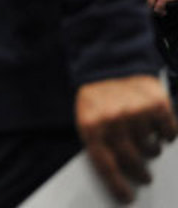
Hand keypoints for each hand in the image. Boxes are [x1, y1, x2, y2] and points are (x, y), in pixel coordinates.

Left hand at [75, 74, 177, 202]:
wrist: (109, 63)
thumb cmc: (98, 98)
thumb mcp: (88, 119)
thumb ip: (100, 145)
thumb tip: (118, 176)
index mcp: (92, 126)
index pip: (106, 165)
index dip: (117, 185)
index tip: (127, 197)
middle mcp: (114, 120)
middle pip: (134, 161)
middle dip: (140, 172)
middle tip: (144, 175)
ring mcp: (136, 112)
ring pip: (152, 149)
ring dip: (150, 147)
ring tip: (143, 137)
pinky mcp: (157, 105)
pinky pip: (169, 134)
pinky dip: (165, 133)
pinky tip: (155, 124)